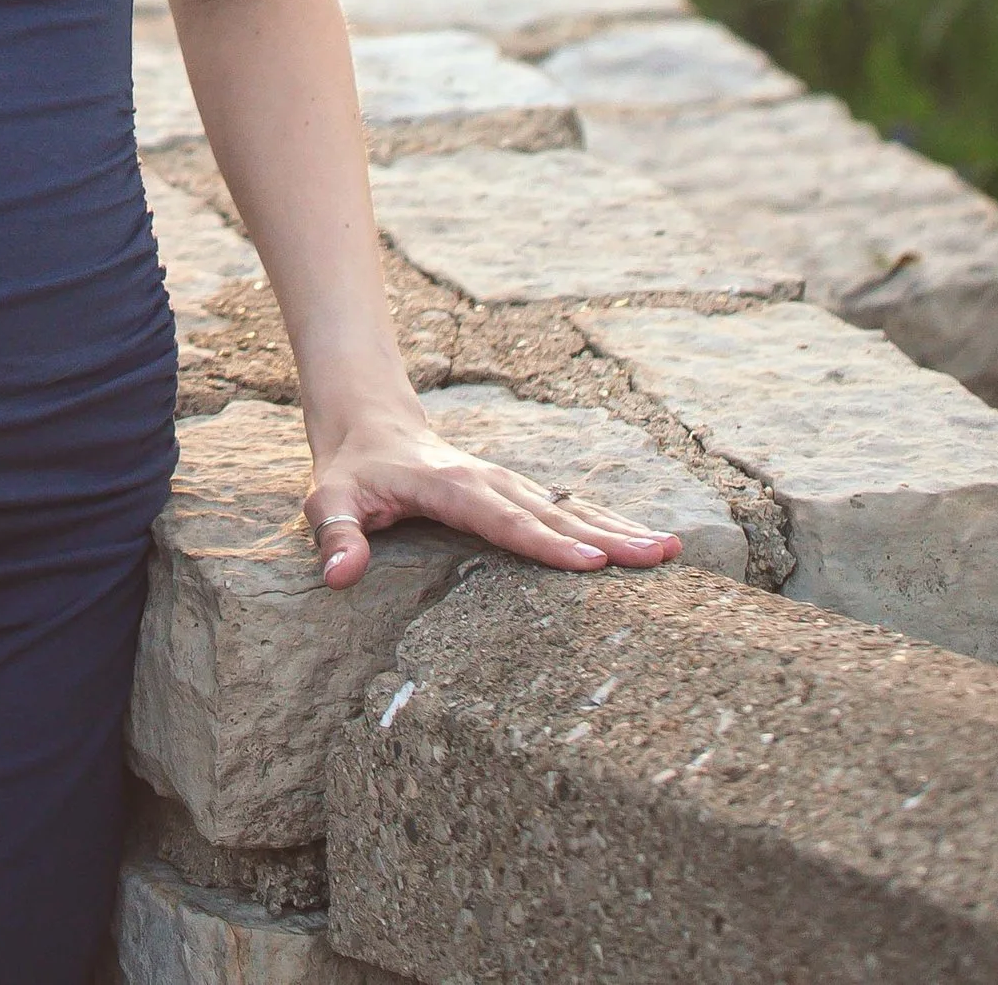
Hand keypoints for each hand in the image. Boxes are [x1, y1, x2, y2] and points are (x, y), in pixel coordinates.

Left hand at [304, 412, 682, 588]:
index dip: (547, 544)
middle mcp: (489, 481)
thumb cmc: (350, 469)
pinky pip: (565, 510)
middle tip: (659, 558)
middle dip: (608, 537)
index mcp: (452, 487)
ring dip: (619, 528)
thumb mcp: (327, 498)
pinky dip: (607, 523)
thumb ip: (335, 534)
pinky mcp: (516, 492)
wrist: (369, 421)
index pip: (504, 520)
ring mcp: (507, 484)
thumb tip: (339, 575)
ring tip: (669, 550)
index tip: (591, 565)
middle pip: (554, 515)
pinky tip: (644, 541)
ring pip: (569, 510)